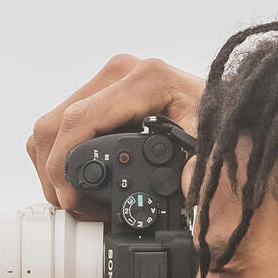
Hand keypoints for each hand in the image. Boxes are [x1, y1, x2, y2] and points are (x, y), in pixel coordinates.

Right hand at [26, 50, 201, 212]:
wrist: (225, 107)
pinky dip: (61, 155)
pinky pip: (61, 122)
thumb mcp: (211, 143)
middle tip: (73, 205)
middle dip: (54, 172)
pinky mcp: (101, 90)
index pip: (79, 119)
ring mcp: (108, 79)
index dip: (63, 164)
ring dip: (53, 165)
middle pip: (56, 123)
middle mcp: (121, 72)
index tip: (69, 197)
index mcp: (145, 80)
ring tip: (76, 197)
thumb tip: (184, 184)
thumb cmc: (217, 124)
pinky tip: (78, 177)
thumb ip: (198, 163)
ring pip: (52, 124)